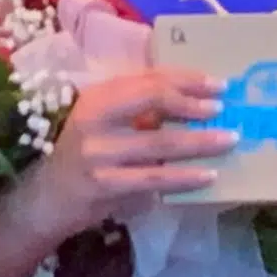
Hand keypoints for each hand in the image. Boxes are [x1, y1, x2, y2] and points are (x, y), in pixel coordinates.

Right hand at [35, 65, 234, 236]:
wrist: (48, 198)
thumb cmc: (85, 155)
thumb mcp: (104, 123)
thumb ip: (138, 110)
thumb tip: (192, 100)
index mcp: (97, 97)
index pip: (147, 79)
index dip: (185, 79)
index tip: (217, 84)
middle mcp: (94, 119)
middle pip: (152, 100)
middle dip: (193, 103)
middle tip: (223, 108)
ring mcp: (98, 153)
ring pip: (160, 143)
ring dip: (199, 141)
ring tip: (228, 139)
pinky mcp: (104, 184)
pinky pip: (154, 179)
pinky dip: (184, 177)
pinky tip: (207, 175)